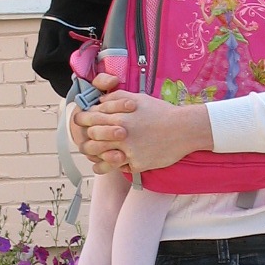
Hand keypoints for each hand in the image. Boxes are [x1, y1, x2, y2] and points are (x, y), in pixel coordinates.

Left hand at [75, 86, 212, 171]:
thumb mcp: (138, 98)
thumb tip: (99, 100)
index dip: (82, 120)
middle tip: (84, 140)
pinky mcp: (137, 164)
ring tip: (93, 156)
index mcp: (119, 116)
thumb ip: (116, 98)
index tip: (80, 122)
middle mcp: (121, 134)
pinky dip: (112, 166)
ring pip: (101, 156)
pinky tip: (109, 164)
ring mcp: (128, 151)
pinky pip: (118, 167)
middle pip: (92, 138)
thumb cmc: (162, 112)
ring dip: (95, 156)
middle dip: (85, 139)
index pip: (90, 118)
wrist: (184, 129)